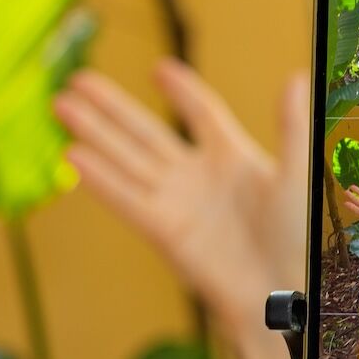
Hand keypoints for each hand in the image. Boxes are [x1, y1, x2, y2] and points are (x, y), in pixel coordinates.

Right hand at [54, 59, 307, 332]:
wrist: (282, 290)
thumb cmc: (298, 238)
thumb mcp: (297, 176)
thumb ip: (291, 128)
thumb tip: (295, 77)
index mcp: (235, 159)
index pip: (202, 114)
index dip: (182, 91)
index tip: (160, 68)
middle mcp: (200, 176)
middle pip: (147, 132)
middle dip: (112, 107)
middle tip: (78, 80)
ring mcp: (178, 202)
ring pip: (126, 159)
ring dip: (93, 132)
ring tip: (60, 104)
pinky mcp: (164, 230)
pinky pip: (126, 198)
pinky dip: (100, 178)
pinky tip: (73, 155)